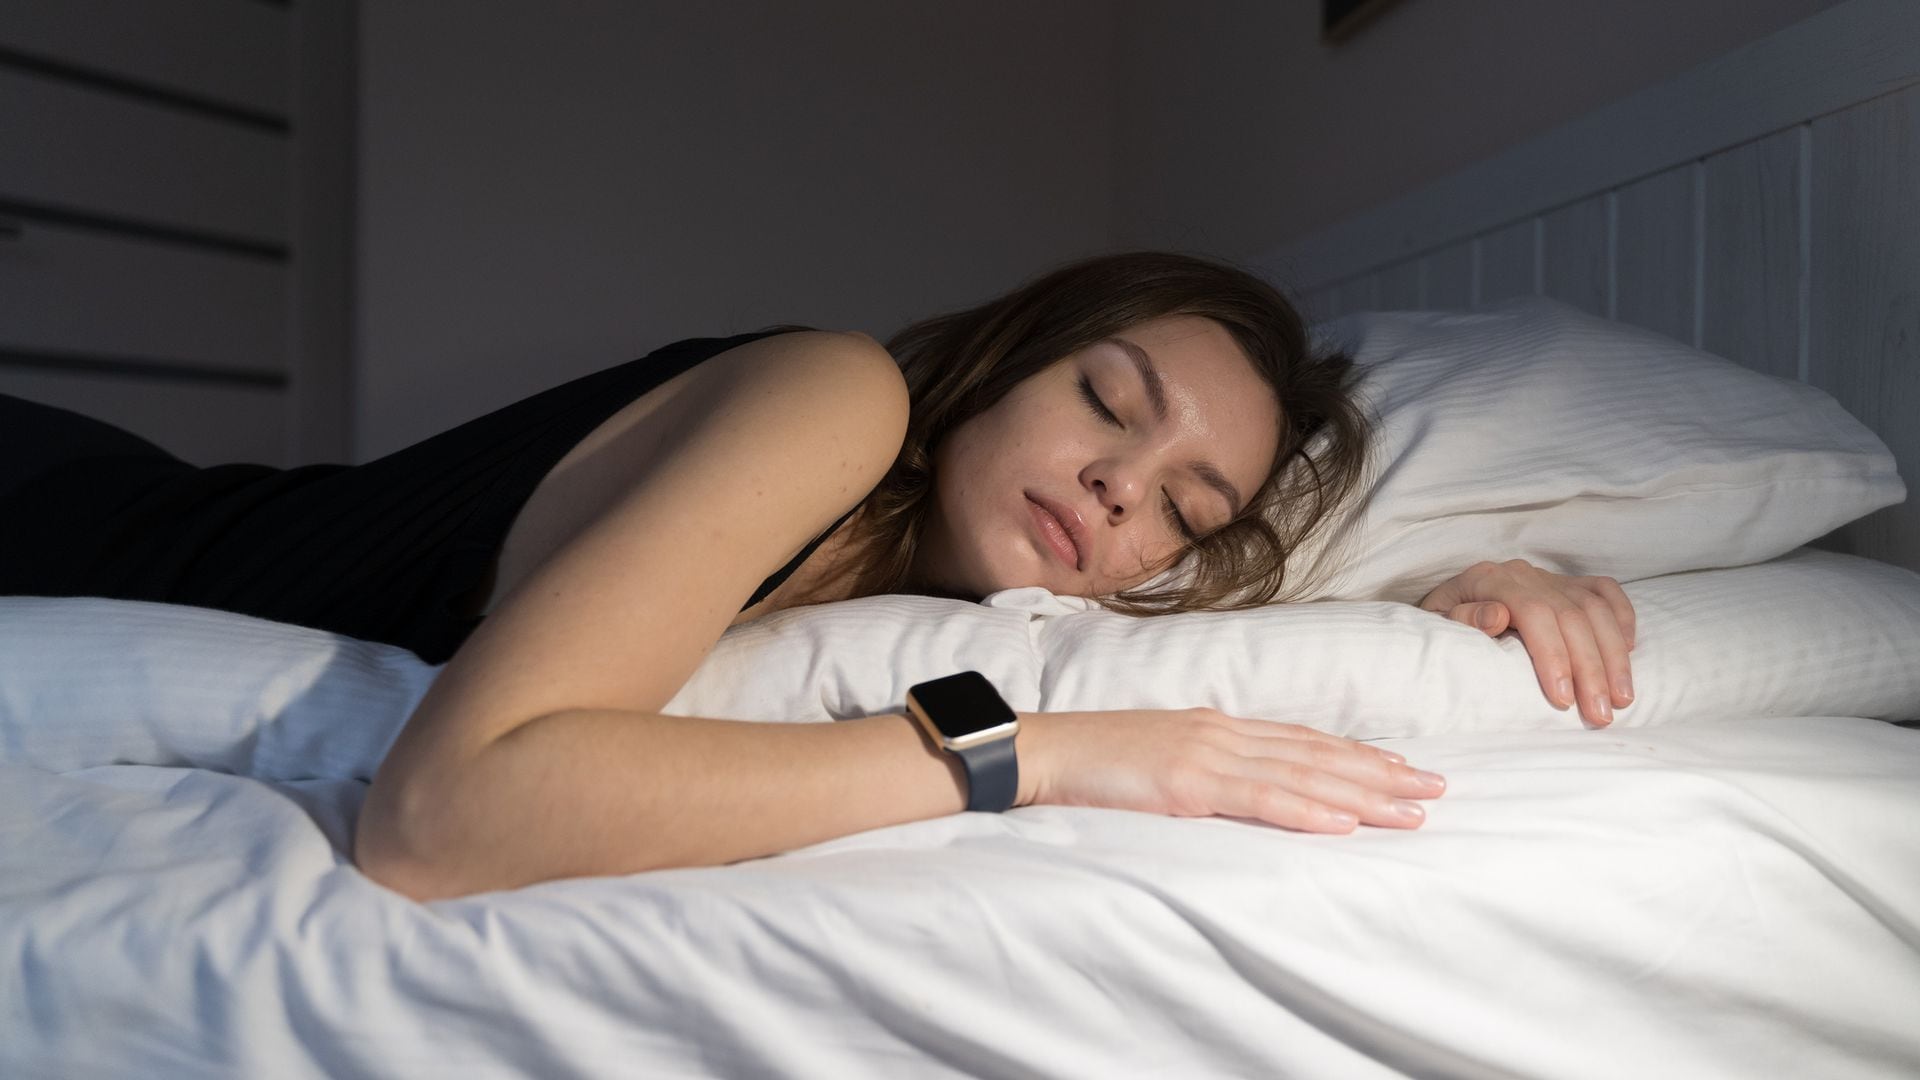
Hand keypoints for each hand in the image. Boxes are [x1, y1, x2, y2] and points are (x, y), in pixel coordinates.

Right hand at [1018, 708, 1447, 832]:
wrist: (1043, 749)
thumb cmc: (1095, 759)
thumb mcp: (1161, 756)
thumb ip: (1206, 764)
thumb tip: (1243, 782)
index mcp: (1218, 726)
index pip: (1302, 740)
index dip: (1356, 754)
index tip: (1402, 768)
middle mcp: (1224, 733)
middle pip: (1317, 753)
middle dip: (1381, 773)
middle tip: (1436, 788)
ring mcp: (1208, 755)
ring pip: (1302, 774)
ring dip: (1362, 793)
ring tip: (1411, 809)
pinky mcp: (1188, 783)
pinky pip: (1258, 798)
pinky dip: (1305, 809)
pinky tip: (1342, 821)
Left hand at [1418, 559, 1635, 726]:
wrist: (1444, 602)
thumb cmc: (1441, 623)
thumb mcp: (1436, 622)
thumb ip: (1462, 618)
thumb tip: (1497, 616)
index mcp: (1490, 579)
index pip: (1535, 613)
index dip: (1553, 656)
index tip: (1562, 700)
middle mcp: (1525, 575)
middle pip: (1572, 616)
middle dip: (1591, 668)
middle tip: (1600, 714)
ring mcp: (1550, 577)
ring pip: (1595, 608)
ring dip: (1614, 655)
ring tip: (1623, 698)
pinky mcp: (1568, 584)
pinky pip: (1606, 591)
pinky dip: (1623, 618)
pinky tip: (1630, 651)